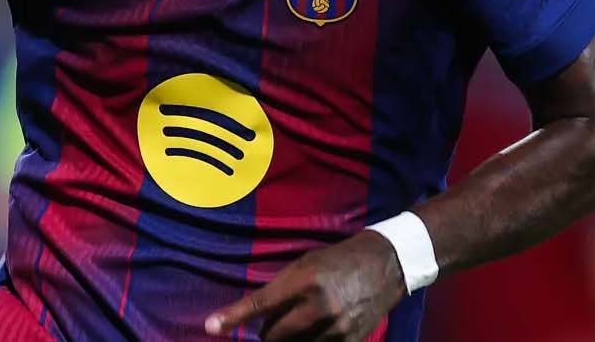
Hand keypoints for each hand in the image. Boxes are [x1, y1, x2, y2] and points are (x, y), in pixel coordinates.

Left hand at [205, 231, 405, 340]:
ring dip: (288, 340)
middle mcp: (319, 307)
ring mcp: (335, 329)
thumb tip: (254, 316)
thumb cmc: (336, 260)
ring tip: (299, 323)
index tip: (210, 327)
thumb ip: (279, 290)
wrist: (384, 265)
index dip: (233, 318)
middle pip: (273, 336)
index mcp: (304, 281)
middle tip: (275, 321)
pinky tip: (315, 330)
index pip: (260, 304)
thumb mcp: (304, 265)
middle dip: (267, 332)